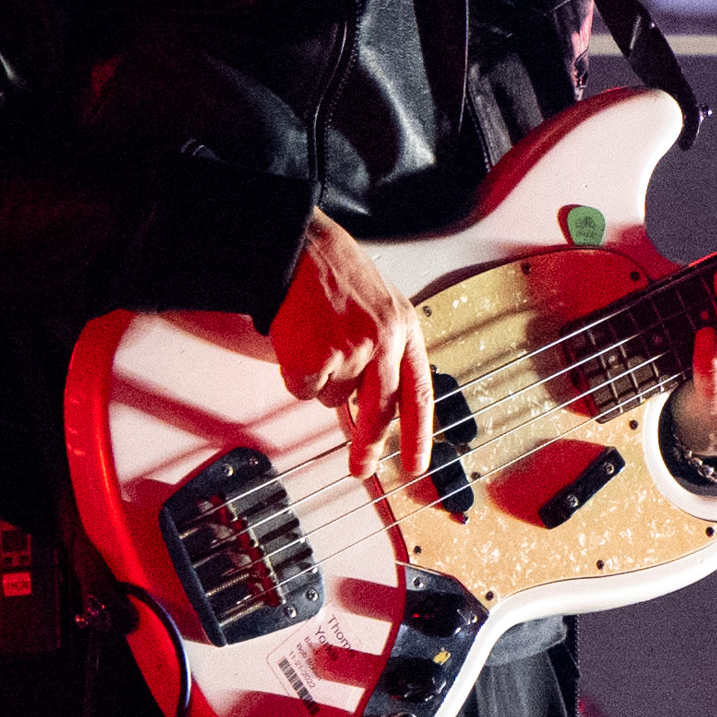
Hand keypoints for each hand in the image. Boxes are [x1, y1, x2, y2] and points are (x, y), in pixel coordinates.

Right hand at [273, 213, 431, 481]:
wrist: (298, 248)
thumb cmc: (334, 274)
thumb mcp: (378, 310)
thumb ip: (383, 357)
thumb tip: (372, 411)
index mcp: (406, 330)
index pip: (420, 394)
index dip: (419, 435)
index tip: (416, 464)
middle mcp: (385, 343)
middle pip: (380, 412)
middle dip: (368, 445)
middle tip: (360, 468)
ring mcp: (352, 352)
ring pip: (334, 397)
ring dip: (322, 381)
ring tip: (316, 339)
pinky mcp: (318, 358)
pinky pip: (304, 389)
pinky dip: (297, 375)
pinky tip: (298, 342)